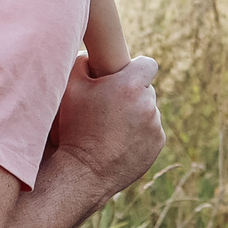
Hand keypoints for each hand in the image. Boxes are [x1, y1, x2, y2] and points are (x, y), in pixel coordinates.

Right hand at [50, 53, 161, 195]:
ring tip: (111, 126)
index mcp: (130, 85)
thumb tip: (91, 56)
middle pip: (146, 89)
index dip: (135, 68)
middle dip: (131, 93)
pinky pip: (151, 131)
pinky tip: (119, 140)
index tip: (123, 76)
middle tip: (110, 105)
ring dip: (135, 114)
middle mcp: (148, 103)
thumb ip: (81, 62)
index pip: (147, 63)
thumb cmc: (74, 128)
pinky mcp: (157, 144)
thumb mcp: (69, 88)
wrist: (83, 171)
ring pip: (148, 110)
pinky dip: (140, 133)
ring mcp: (155, 125)